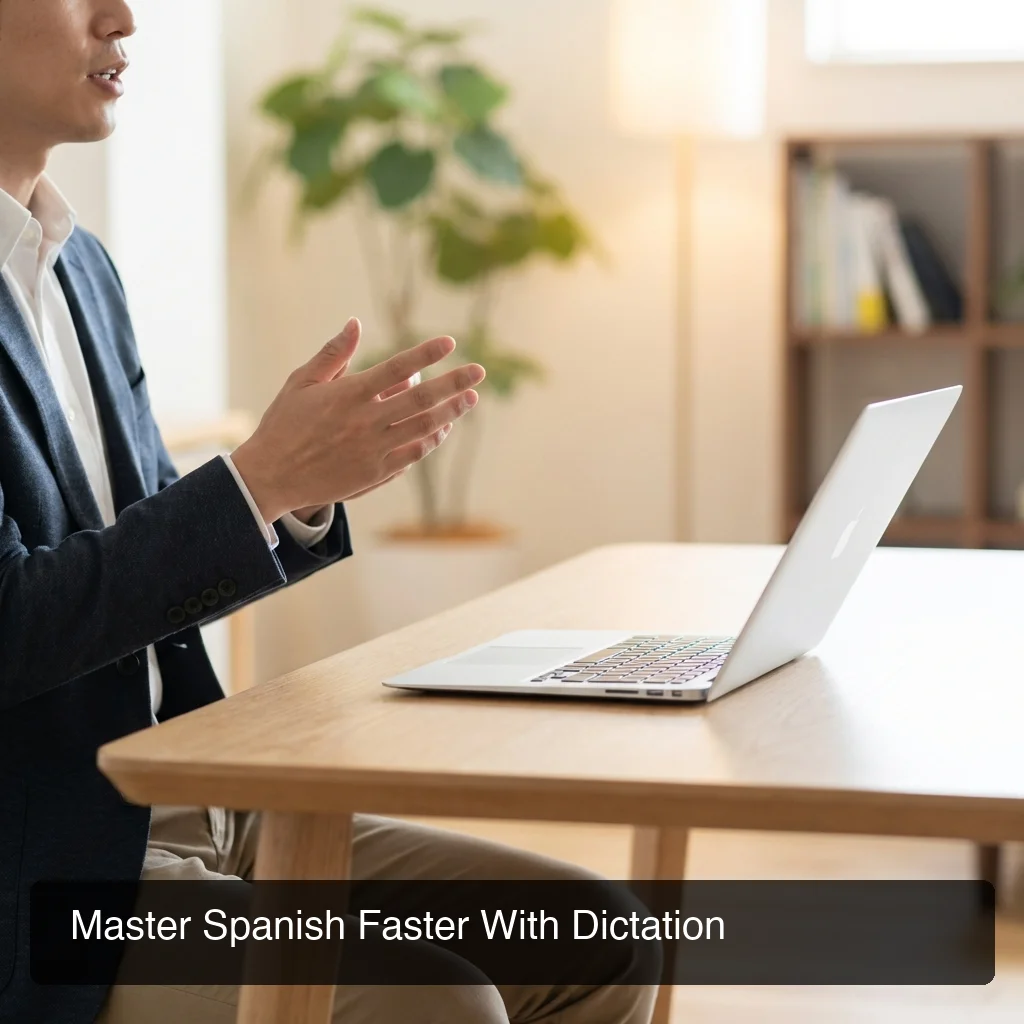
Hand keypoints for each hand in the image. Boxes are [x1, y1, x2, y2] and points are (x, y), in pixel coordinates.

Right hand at [232, 318, 484, 523]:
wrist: (271, 477)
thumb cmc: (284, 424)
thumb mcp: (301, 382)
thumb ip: (332, 354)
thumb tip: (356, 324)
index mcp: (348, 394)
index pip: (396, 368)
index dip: (426, 353)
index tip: (450, 342)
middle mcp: (365, 421)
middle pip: (421, 398)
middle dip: (454, 383)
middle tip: (478, 372)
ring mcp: (373, 449)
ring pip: (424, 428)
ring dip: (451, 412)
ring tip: (470, 399)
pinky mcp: (375, 473)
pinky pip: (413, 454)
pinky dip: (431, 440)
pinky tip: (443, 429)